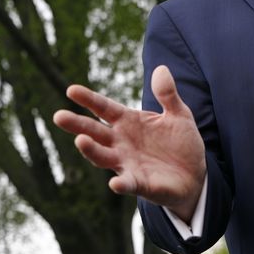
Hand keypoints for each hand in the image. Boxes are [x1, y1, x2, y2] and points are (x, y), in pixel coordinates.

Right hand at [52, 65, 205, 220]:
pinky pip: (127, 183)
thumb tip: (161, 69)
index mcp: (127, 121)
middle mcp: (121, 142)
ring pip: (103, 157)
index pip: (103, 108)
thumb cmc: (181, 143)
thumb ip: (168, 95)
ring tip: (80, 140)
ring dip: (91, 150)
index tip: (71, 90)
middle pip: (94, 131)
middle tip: (59, 116)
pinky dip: (120, 184)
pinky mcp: (139, 184)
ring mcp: (127, 163)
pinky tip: (115, 183)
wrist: (195, 175)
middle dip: (77, 124)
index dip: (88, 99)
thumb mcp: (178, 114)